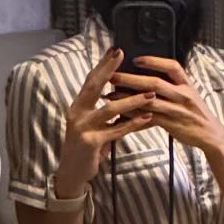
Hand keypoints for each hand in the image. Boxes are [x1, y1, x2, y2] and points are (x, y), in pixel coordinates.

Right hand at [55, 48, 155, 196]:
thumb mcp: (93, 126)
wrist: (72, 173)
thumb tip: (122, 95)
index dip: (103, 65)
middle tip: (123, 55)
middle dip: (110, 70)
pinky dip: (133, 124)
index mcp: (78, 106)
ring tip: (151, 93)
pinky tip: (147, 118)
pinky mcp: (92, 143)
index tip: (115, 50)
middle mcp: (77, 113)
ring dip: (132, 100)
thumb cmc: (86, 148)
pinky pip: (116, 130)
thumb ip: (104, 112)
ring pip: (110, 109)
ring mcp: (83, 128)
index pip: (91, 81)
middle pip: (94, 86)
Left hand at [111, 57, 223, 158]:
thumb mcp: (188, 94)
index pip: (172, 67)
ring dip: (128, 97)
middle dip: (132, 78)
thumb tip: (148, 78)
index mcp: (187, 84)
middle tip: (114, 75)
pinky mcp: (171, 124)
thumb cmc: (195, 113)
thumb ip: (172, 85)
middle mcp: (183, 95)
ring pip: (150, 101)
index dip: (154, 61)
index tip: (136, 59)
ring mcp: (177, 110)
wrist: (210, 134)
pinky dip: (135, 115)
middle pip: (155, 83)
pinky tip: (122, 113)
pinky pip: (150, 118)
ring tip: (111, 94)